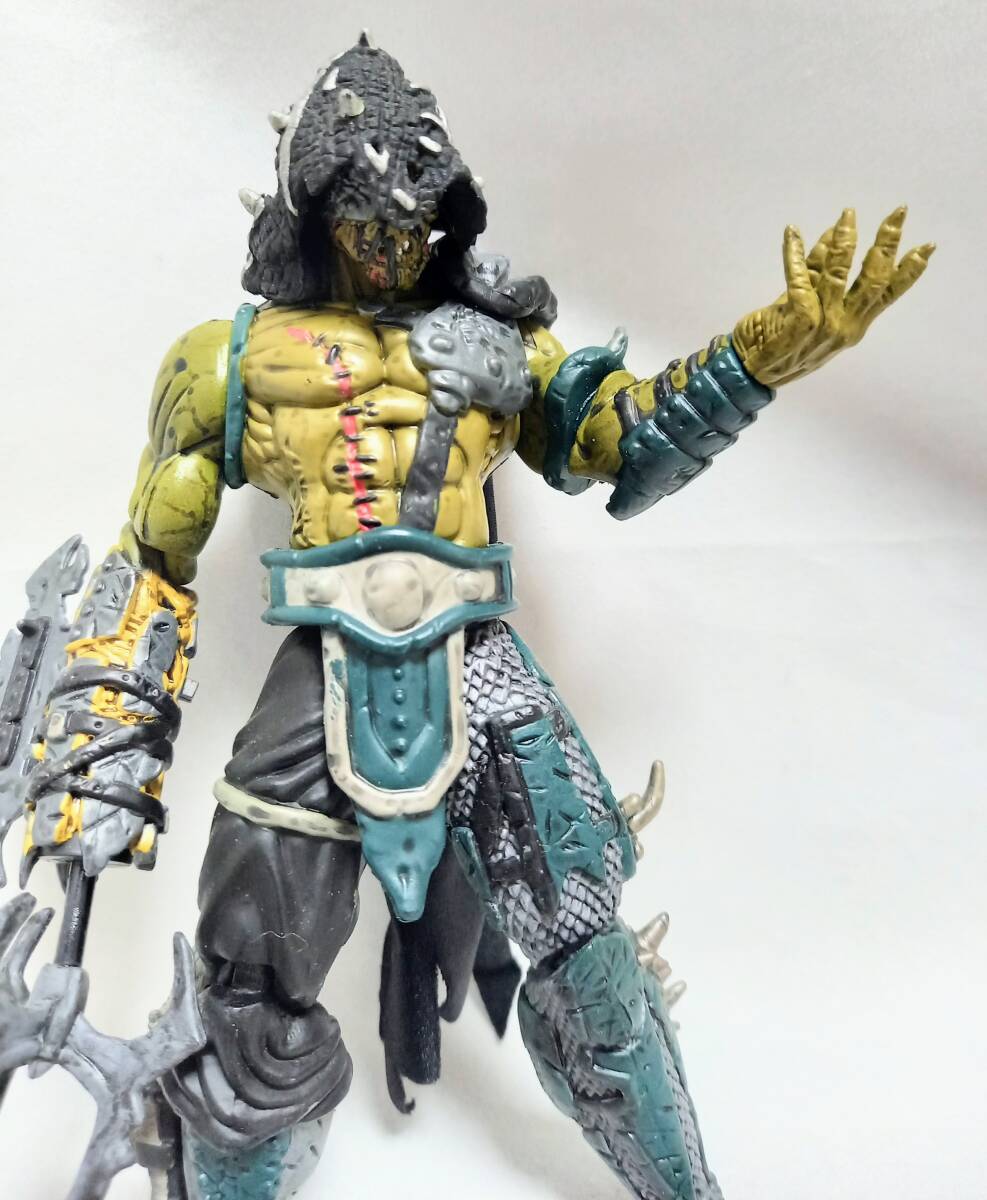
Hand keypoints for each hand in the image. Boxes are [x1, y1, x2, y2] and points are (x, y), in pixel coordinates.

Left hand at [732, 207, 934, 387]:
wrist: (750, 372)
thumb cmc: (779, 341)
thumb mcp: (808, 307)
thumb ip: (821, 276)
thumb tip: (834, 235)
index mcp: (852, 326)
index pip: (887, 296)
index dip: (909, 271)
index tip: (927, 246)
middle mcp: (843, 326)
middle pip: (873, 280)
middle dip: (887, 245)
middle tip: (897, 214)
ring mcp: (824, 325)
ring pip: (840, 274)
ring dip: (844, 242)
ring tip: (847, 216)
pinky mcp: (800, 321)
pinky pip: (800, 278)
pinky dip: (796, 254)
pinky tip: (792, 234)